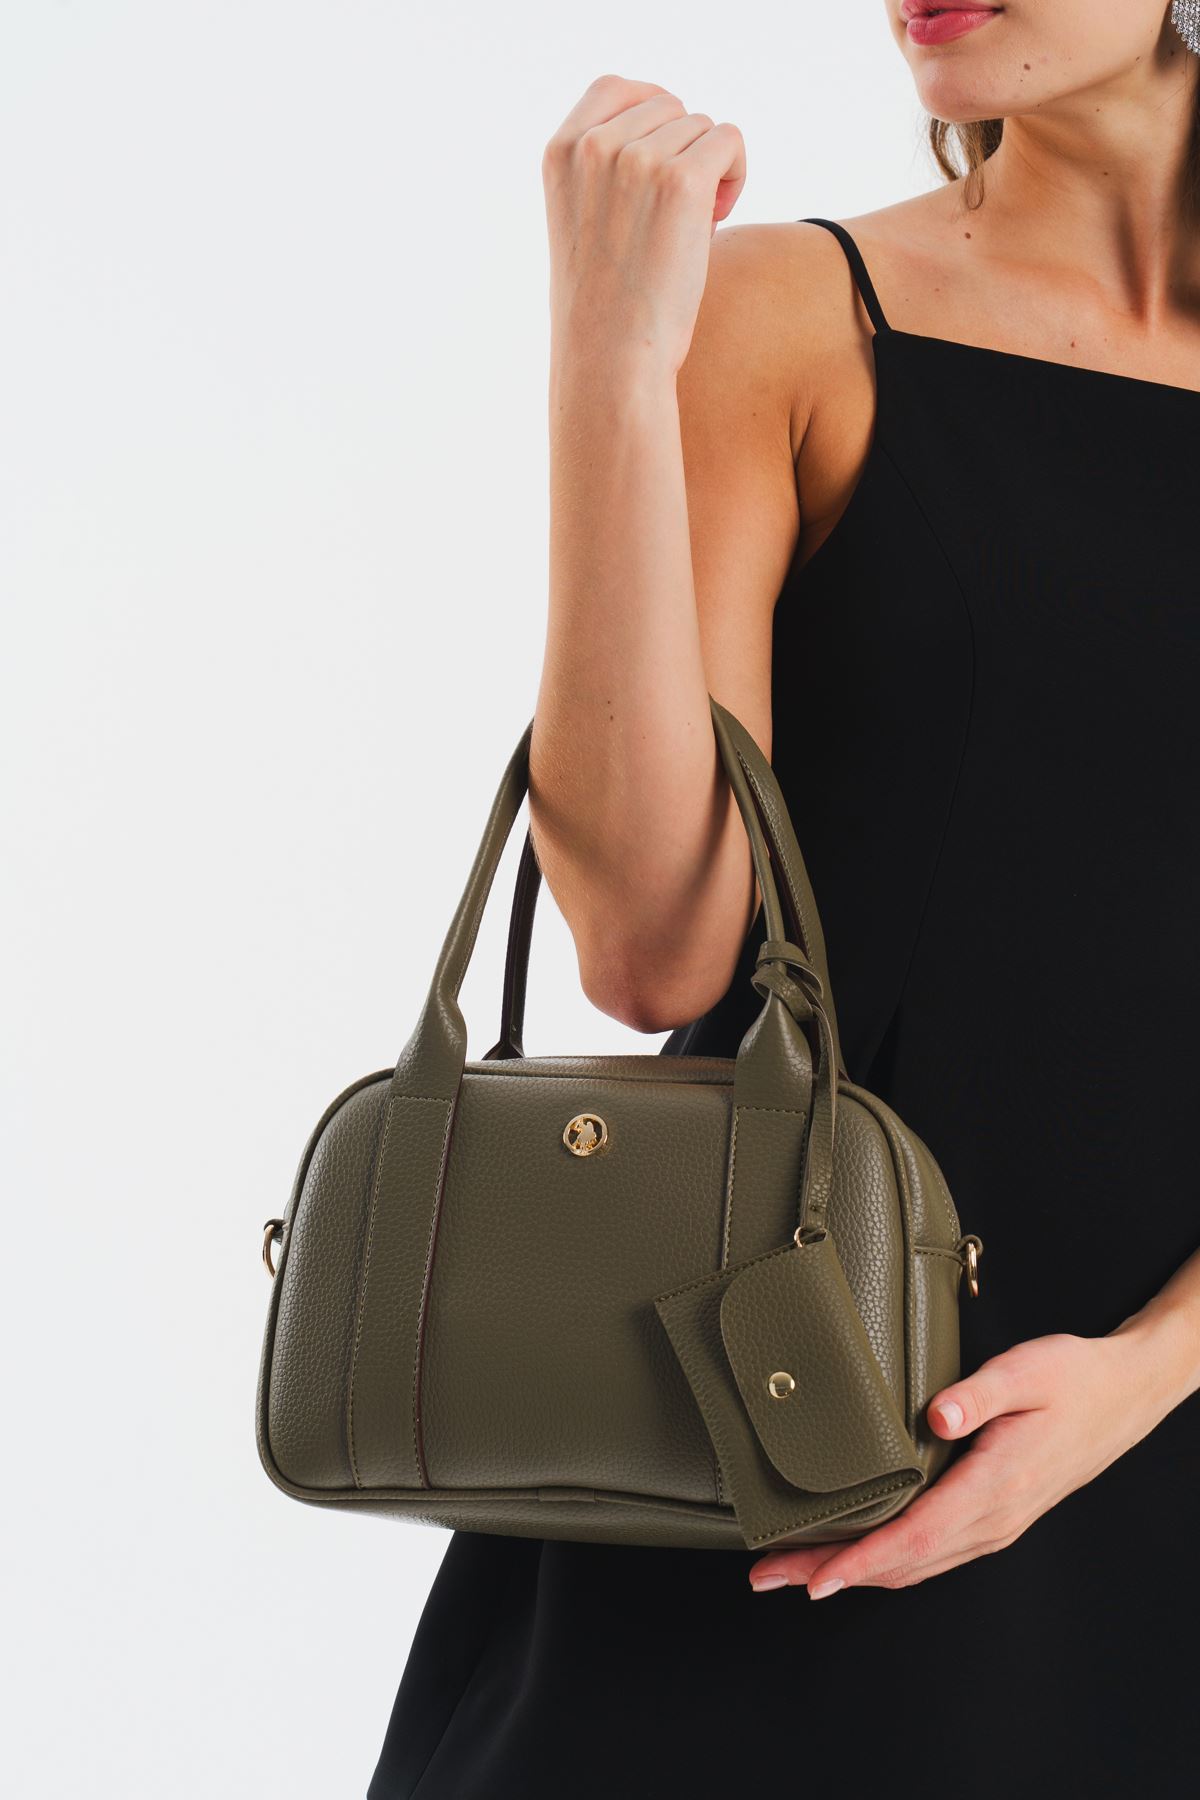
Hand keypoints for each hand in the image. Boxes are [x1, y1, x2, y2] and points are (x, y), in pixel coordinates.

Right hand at [541, 73, 746, 377]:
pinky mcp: (682, 181)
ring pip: (702, 127)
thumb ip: (607, 171)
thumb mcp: (582, 222)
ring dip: (710, 170)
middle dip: (683, 151)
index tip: (665, 153)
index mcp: (559, 152)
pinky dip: (736, 173)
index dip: (652, 110)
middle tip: (676, 213)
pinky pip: (730, 140)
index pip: (615, 88)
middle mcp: (594, 146)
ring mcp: (637, 159)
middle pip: (668, 107)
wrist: (610, 359)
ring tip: (692, 226)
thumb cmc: (603, 308)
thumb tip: (677, 130)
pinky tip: (717, 217)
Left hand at [746, 1327, 1176, 1597]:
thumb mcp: (1027, 1371)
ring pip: (915, 1565)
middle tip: (770, 1575)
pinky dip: (887, 1562)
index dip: (863, 1562)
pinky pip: (932, 1553)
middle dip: (834, 1573)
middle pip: (903, 1563)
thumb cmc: (1072, 1378)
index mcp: (997, 1485)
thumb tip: (937, 1414)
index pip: (917, 1537)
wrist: (1121, 1395)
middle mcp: (993, 1518)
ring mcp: (995, 1524)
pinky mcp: (994, 1517)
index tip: (817, 1578)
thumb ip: (978, 1393)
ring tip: (796, 1570)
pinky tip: (858, 1555)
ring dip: (854, 1573)